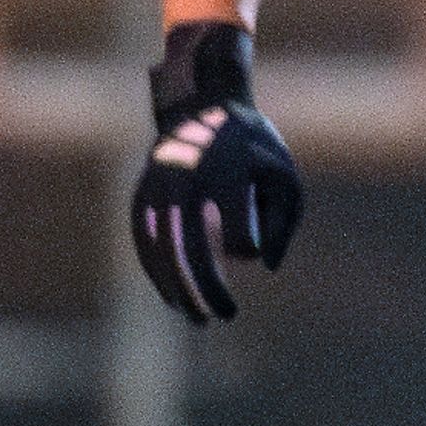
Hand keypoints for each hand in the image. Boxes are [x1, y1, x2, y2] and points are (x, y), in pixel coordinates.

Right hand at [128, 22, 301, 323]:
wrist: (203, 108)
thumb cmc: (253, 150)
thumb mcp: (283, 177)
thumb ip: (282, 223)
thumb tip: (263, 266)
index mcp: (228, 177)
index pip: (235, 228)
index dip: (244, 245)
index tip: (249, 250)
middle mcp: (190, 185)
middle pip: (194, 250)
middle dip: (209, 290)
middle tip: (225, 316)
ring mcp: (160, 192)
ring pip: (165, 251)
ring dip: (179, 289)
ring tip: (196, 316)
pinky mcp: (142, 196)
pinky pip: (145, 241)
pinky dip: (156, 272)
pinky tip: (171, 296)